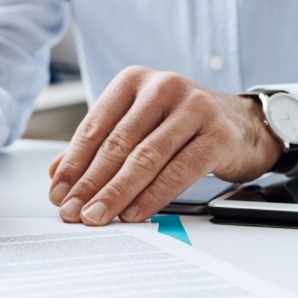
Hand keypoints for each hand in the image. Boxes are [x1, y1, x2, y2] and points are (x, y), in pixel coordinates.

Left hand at [49, 66, 281, 224]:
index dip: (73, 164)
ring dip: (116, 193)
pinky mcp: (218, 135)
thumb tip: (57, 174)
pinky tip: (133, 213)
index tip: (58, 193)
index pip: (94, 126)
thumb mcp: (136, 125)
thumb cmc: (179, 124)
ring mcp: (194, 108)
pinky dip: (152, 196)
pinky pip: (178, 171)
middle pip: (117, 144)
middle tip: (72, 211)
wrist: (241, 122)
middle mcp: (162, 87)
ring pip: (145, 158)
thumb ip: (98, 145)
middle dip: (90, 183)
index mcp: (134, 82)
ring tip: (96, 215)